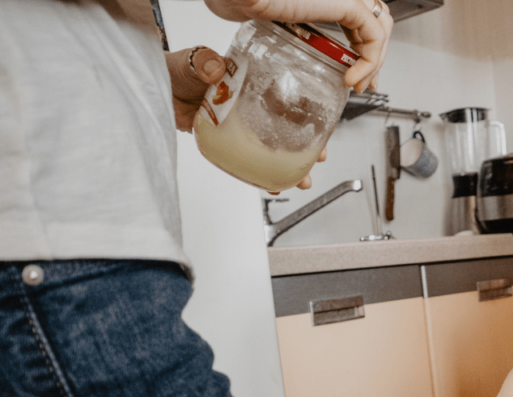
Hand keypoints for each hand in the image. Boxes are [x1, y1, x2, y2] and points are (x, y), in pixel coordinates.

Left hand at [168, 46, 326, 189]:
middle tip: (318, 158)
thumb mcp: (194, 62)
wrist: (157, 88)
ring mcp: (242, 127)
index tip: (320, 128)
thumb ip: (204, 63)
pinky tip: (272, 184)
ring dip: (290, 166)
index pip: (288, 100)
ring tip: (302, 181)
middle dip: (306, 146)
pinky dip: (263, 173)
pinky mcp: (230, 143)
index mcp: (252, 83)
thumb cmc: (178, 70)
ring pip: (273, 148)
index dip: (308, 115)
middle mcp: (252, 107)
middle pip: (288, 128)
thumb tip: (213, 68)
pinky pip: (251, 160)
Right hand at [203, 0, 393, 91]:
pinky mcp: (347, 1)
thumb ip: (292, 35)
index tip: (357, 77)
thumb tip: (292, 61)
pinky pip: (373, 33)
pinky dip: (369, 60)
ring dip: (374, 62)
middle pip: (376, 22)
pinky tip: (352, 79)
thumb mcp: (274, 23)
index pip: (361, 18)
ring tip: (357, 85)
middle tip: (364, 85)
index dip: (365, 47)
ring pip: (380, 28)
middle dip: (375, 58)